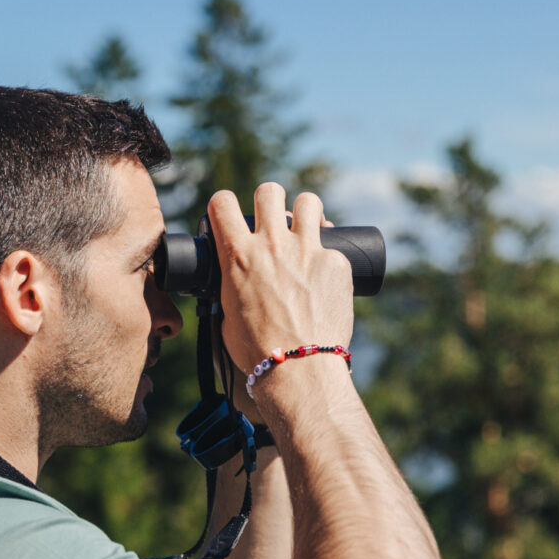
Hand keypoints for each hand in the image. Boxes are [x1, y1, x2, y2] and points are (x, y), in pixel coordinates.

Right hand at [207, 184, 353, 376]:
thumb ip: (230, 285)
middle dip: (268, 201)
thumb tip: (234, 281)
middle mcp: (271, 243)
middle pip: (268, 191)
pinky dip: (328, 252)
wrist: (298, 368)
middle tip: (271, 220)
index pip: (222, 202)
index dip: (224, 205)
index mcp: (236, 255)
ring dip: (304, 212)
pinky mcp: (336, 262)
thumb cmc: (256, 349)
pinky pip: (332, 243)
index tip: (230, 215)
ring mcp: (307, 250)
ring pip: (308, 201)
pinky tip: (326, 269)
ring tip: (304, 230)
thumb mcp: (227, 312)